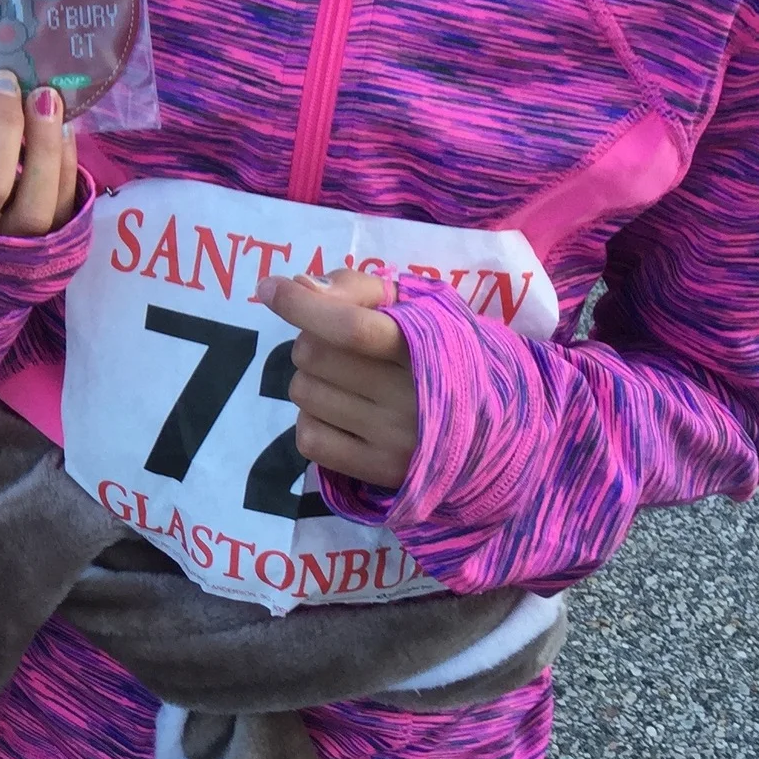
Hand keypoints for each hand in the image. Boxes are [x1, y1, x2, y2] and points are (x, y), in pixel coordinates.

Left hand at [262, 268, 419, 489]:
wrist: (489, 425)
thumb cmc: (438, 352)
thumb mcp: (414, 308)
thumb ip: (358, 289)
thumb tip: (300, 285)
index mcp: (427, 349)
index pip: (353, 328)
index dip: (304, 306)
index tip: (270, 288)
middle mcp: (412, 399)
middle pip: (313, 356)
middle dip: (311, 342)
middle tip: (337, 348)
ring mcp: (396, 441)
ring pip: (304, 393)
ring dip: (311, 380)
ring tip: (346, 382)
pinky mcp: (381, 473)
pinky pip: (309, 437)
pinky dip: (312, 419)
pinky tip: (341, 415)